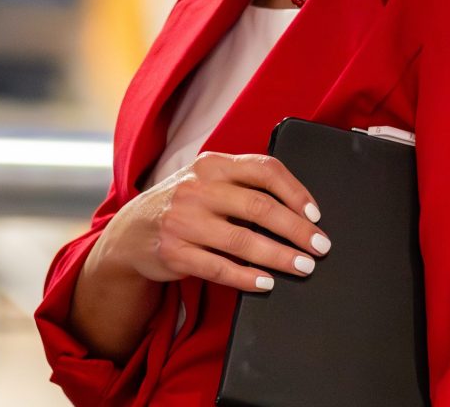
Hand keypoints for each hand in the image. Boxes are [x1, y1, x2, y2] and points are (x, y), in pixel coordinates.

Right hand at [96, 151, 330, 293]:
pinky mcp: (174, 252)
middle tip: (319, 247)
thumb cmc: (181, 206)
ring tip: (302, 267)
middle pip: (258, 207)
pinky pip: (219, 268)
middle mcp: (196, 189)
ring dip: (279, 257)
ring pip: (242, 241)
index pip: (263, 169)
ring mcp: (183, 221)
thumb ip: (241, 184)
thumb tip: (298, 209)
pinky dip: (247, 278)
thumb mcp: (205, 181)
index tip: (316, 214)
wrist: (130, 232)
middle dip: (296, 230)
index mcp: (212, 165)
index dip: (295, 192)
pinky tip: (266, 283)